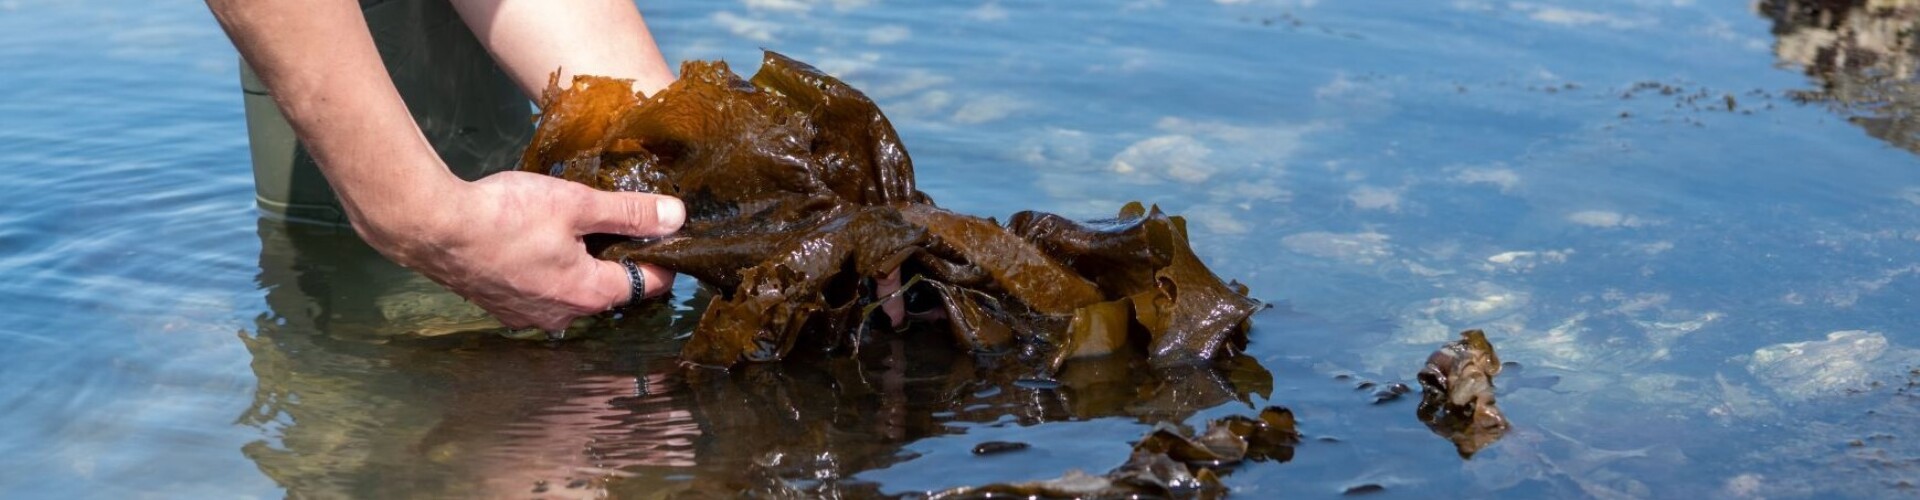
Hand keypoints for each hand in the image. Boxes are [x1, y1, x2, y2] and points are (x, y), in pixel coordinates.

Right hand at [360, 171, 683, 330]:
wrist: (433, 227)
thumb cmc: (507, 214)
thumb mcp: (577, 203)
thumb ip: (630, 212)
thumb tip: (677, 217)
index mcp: (590, 294)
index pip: (646, 285)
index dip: (662, 259)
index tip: (668, 236)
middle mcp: (563, 316)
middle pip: (609, 290)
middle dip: (619, 260)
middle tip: (622, 224)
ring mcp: (528, 316)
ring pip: (572, 291)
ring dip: (581, 266)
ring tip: (577, 230)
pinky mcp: (501, 306)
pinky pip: (540, 291)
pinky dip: (548, 271)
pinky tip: (537, 243)